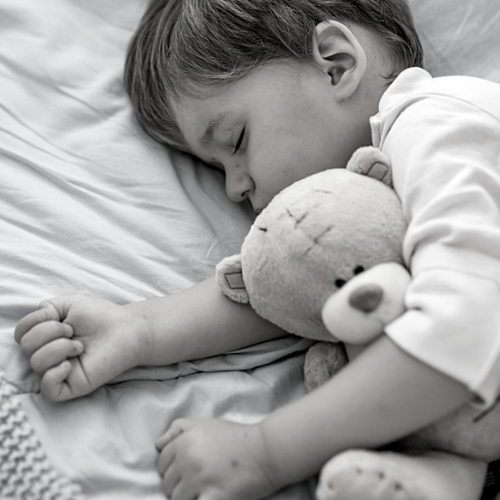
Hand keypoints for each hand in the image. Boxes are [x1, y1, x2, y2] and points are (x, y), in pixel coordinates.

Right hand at [14, 295, 146, 400]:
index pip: (21, 334)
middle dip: (49, 332)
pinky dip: (54, 374)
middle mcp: (50, 354)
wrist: (127, 329)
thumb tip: (38, 317)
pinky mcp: (72, 386)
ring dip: (58, 348)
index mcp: (47, 336)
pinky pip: (48, 390)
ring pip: (37, 364)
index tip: (57, 317)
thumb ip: (47, 307)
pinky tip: (70, 364)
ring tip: (80, 345)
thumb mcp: (70, 304)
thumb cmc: (101, 317)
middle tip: (73, 331)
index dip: (33, 322)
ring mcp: (60, 371)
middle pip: (27, 347)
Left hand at [156, 418, 276, 499]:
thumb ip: (178, 429)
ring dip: (188, 497)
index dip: (172, 468)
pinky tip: (208, 496)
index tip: (187, 469)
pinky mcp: (214, 498)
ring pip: (177, 499)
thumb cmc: (235, 437)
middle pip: (167, 483)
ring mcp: (201, 480)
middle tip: (199, 480)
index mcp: (185, 441)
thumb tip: (157, 445)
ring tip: (204, 489)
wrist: (266, 450)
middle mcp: (189, 460)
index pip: (161, 464)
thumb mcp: (205, 424)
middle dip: (179, 484)